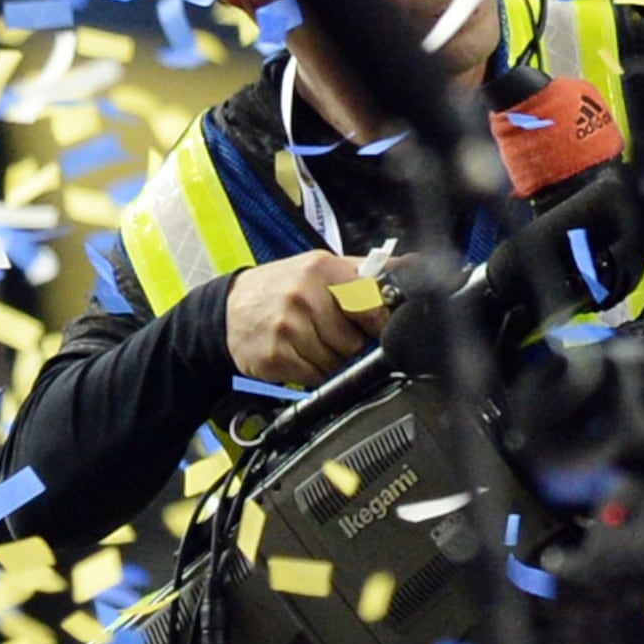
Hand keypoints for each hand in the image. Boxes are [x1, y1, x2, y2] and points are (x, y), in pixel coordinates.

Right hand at [224, 250, 386, 387]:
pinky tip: (298, 354)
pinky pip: (314, 377)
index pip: (371, 305)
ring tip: (312, 341)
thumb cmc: (284, 287)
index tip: (370, 325)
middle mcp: (304, 295)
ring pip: (336, 362)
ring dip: (330, 359)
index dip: (375, 322)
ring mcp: (287, 327)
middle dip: (349, 342)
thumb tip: (413, 267)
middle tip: (330, 332)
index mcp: (324, 269)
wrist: (230, 308)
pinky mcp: (275, 356)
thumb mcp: (323, 267)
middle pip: (355, 341)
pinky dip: (312, 372)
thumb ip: (367, 271)